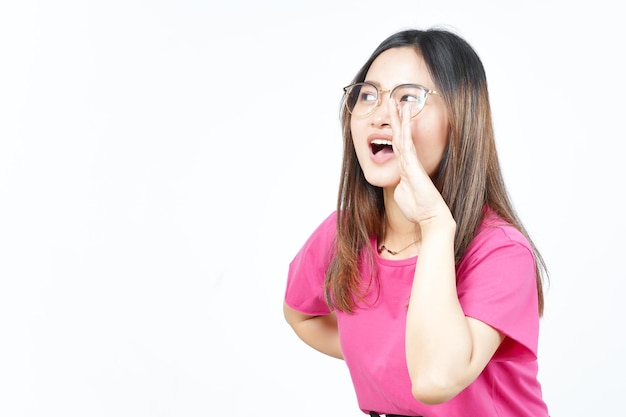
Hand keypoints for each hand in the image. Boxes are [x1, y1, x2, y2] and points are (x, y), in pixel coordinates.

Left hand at [388, 99, 451, 225]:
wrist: (430, 216)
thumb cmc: (418, 208)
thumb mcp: (401, 195)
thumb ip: (399, 186)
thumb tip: (397, 184)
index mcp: (405, 167)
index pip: (397, 144)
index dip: (394, 129)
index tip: (392, 116)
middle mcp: (409, 162)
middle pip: (400, 135)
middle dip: (396, 117)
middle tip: (392, 100)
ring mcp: (412, 163)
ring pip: (404, 137)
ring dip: (401, 119)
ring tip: (398, 103)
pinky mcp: (414, 167)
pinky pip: (408, 147)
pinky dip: (406, 133)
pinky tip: (405, 121)